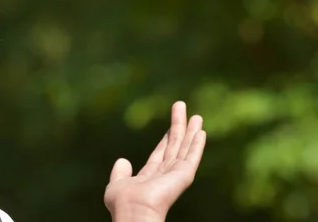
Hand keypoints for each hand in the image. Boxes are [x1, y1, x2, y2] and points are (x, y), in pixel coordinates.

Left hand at [104, 101, 205, 221]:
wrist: (134, 211)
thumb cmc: (123, 203)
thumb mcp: (116, 184)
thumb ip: (120, 172)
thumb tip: (123, 160)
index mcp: (150, 176)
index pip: (161, 153)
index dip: (166, 138)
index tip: (172, 125)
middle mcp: (166, 174)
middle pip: (174, 145)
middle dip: (179, 127)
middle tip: (181, 106)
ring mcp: (176, 174)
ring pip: (185, 147)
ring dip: (190, 131)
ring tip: (196, 115)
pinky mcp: (184, 174)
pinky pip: (192, 155)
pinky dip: (197, 144)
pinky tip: (201, 131)